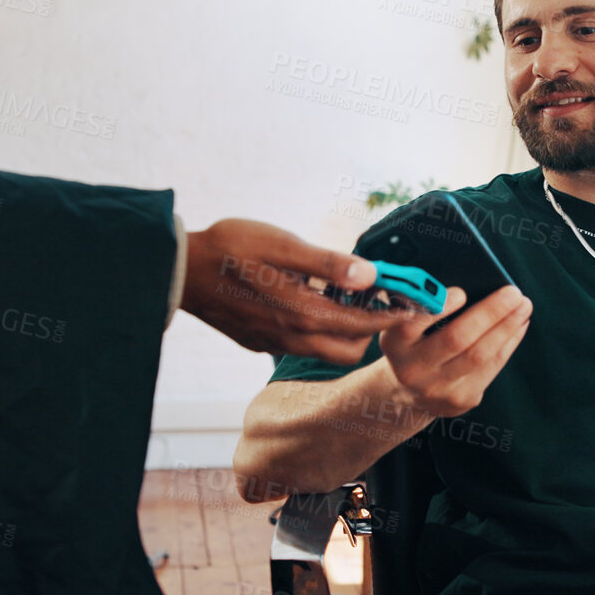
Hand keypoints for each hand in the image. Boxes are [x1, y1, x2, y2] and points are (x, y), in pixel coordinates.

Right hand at [180, 218, 409, 363]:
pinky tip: (307, 301)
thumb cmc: (231, 248)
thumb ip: (327, 263)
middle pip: (350, 349)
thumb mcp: (282, 244)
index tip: (415, 306)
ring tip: (344, 297)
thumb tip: (368, 274)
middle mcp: (292, 336)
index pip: (363, 325)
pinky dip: (316, 330)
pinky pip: (299, 345)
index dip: (393, 315)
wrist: (179, 269)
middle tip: (378, 299)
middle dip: (371, 329)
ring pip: (325, 350)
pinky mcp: (258, 342)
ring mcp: (273, 343)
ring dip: (343, 330)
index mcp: (303, 313)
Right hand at [378, 285, 531, 418]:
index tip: (461, 292)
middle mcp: (412, 368)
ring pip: (480, 356)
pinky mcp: (460, 400)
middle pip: (456, 339)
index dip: (438, 308)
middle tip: (513, 292)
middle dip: (489, 313)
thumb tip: (469, 279)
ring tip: (523, 306)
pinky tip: (518, 325)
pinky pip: (491, 368)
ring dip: (507, 328)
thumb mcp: (403, 324)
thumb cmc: (412, 343)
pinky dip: (508, 343)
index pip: (412, 324)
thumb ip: (424, 304)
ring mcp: (437, 388)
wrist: (405, 391)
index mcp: (394, 343)